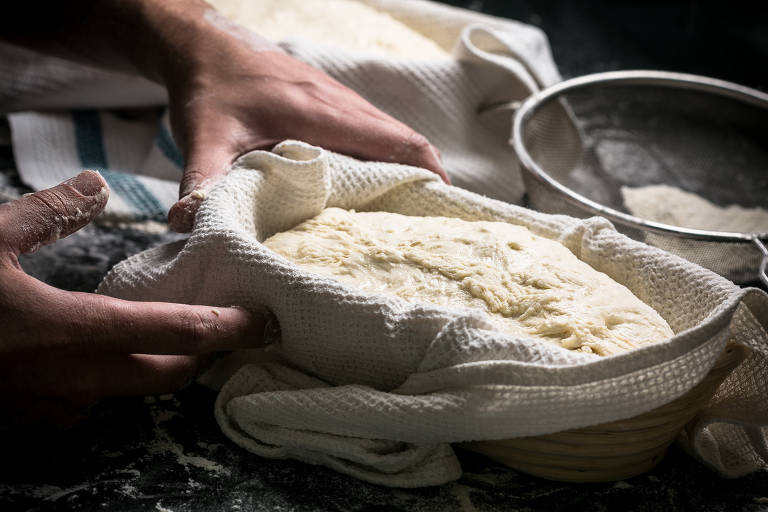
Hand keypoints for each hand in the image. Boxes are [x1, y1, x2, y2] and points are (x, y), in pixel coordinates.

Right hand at [0, 171, 268, 427]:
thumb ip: (51, 213)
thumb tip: (95, 186)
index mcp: (76, 331)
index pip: (181, 334)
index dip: (232, 328)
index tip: (267, 322)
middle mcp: (76, 382)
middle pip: (171, 375)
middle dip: (204, 353)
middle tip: (224, 326)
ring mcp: (53, 409)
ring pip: (128, 392)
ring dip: (153, 365)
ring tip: (162, 331)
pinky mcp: (31, 422)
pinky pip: (86, 401)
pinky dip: (105, 376)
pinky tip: (93, 351)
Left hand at [165, 28, 447, 231]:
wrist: (205, 45)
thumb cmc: (210, 87)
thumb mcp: (203, 137)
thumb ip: (201, 183)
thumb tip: (189, 228)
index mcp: (323, 112)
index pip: (397, 141)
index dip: (428, 172)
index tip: (443, 207)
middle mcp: (342, 105)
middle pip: (406, 141)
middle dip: (424, 180)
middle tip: (428, 224)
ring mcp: (341, 101)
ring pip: (392, 136)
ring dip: (406, 169)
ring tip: (407, 214)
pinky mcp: (333, 104)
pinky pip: (374, 132)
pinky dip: (387, 158)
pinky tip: (374, 187)